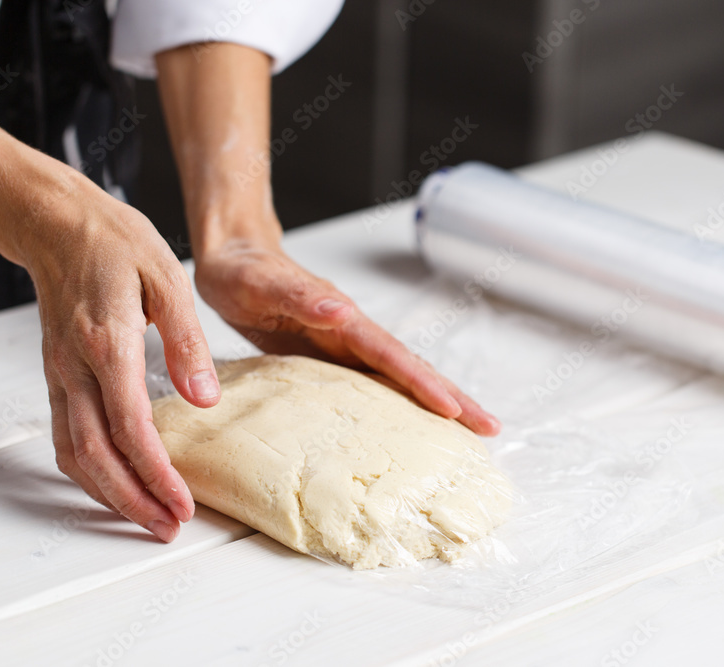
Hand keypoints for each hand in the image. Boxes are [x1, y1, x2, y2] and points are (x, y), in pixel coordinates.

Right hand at [28, 184, 220, 542]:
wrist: (58, 225)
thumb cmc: (116, 243)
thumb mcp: (168, 279)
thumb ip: (187, 342)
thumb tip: (205, 399)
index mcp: (107, 343)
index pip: (130, 427)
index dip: (156, 473)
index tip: (183, 504)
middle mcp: (75, 368)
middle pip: (95, 454)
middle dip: (132, 501)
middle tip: (168, 528)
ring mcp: (60, 375)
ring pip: (73, 453)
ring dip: (108, 494)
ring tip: (147, 518)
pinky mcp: (57, 376)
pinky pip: (66, 437)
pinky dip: (88, 472)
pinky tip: (115, 484)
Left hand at [194, 238, 500, 435]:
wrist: (234, 256)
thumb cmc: (243, 270)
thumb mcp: (262, 283)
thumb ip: (301, 297)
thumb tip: (343, 310)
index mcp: (342, 318)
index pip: (391, 355)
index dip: (422, 384)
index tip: (452, 410)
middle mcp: (353, 332)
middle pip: (412, 367)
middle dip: (452, 398)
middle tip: (489, 428)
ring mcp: (347, 345)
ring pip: (401, 376)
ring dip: (437, 401)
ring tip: (469, 430)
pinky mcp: (334, 356)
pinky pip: (376, 382)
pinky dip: (402, 401)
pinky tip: (411, 422)